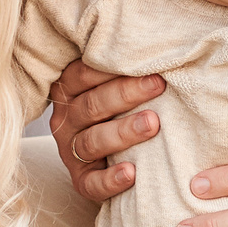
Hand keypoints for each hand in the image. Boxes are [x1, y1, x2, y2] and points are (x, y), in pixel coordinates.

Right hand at [47, 60, 163, 202]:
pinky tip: (132, 173)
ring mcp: (71, 151)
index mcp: (69, 89)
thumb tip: (161, 43)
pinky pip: (92, 183)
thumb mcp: (114, 85)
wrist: (114, 157)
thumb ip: (126, 69)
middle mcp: (66, 119)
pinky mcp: (81, 180)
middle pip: (91, 105)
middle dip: (125, 94)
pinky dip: (111, 179)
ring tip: (153, 123)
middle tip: (158, 85)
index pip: (84, 74)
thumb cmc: (121, 108)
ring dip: (123, 132)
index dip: (113, 68)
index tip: (147, 61)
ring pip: (92, 141)